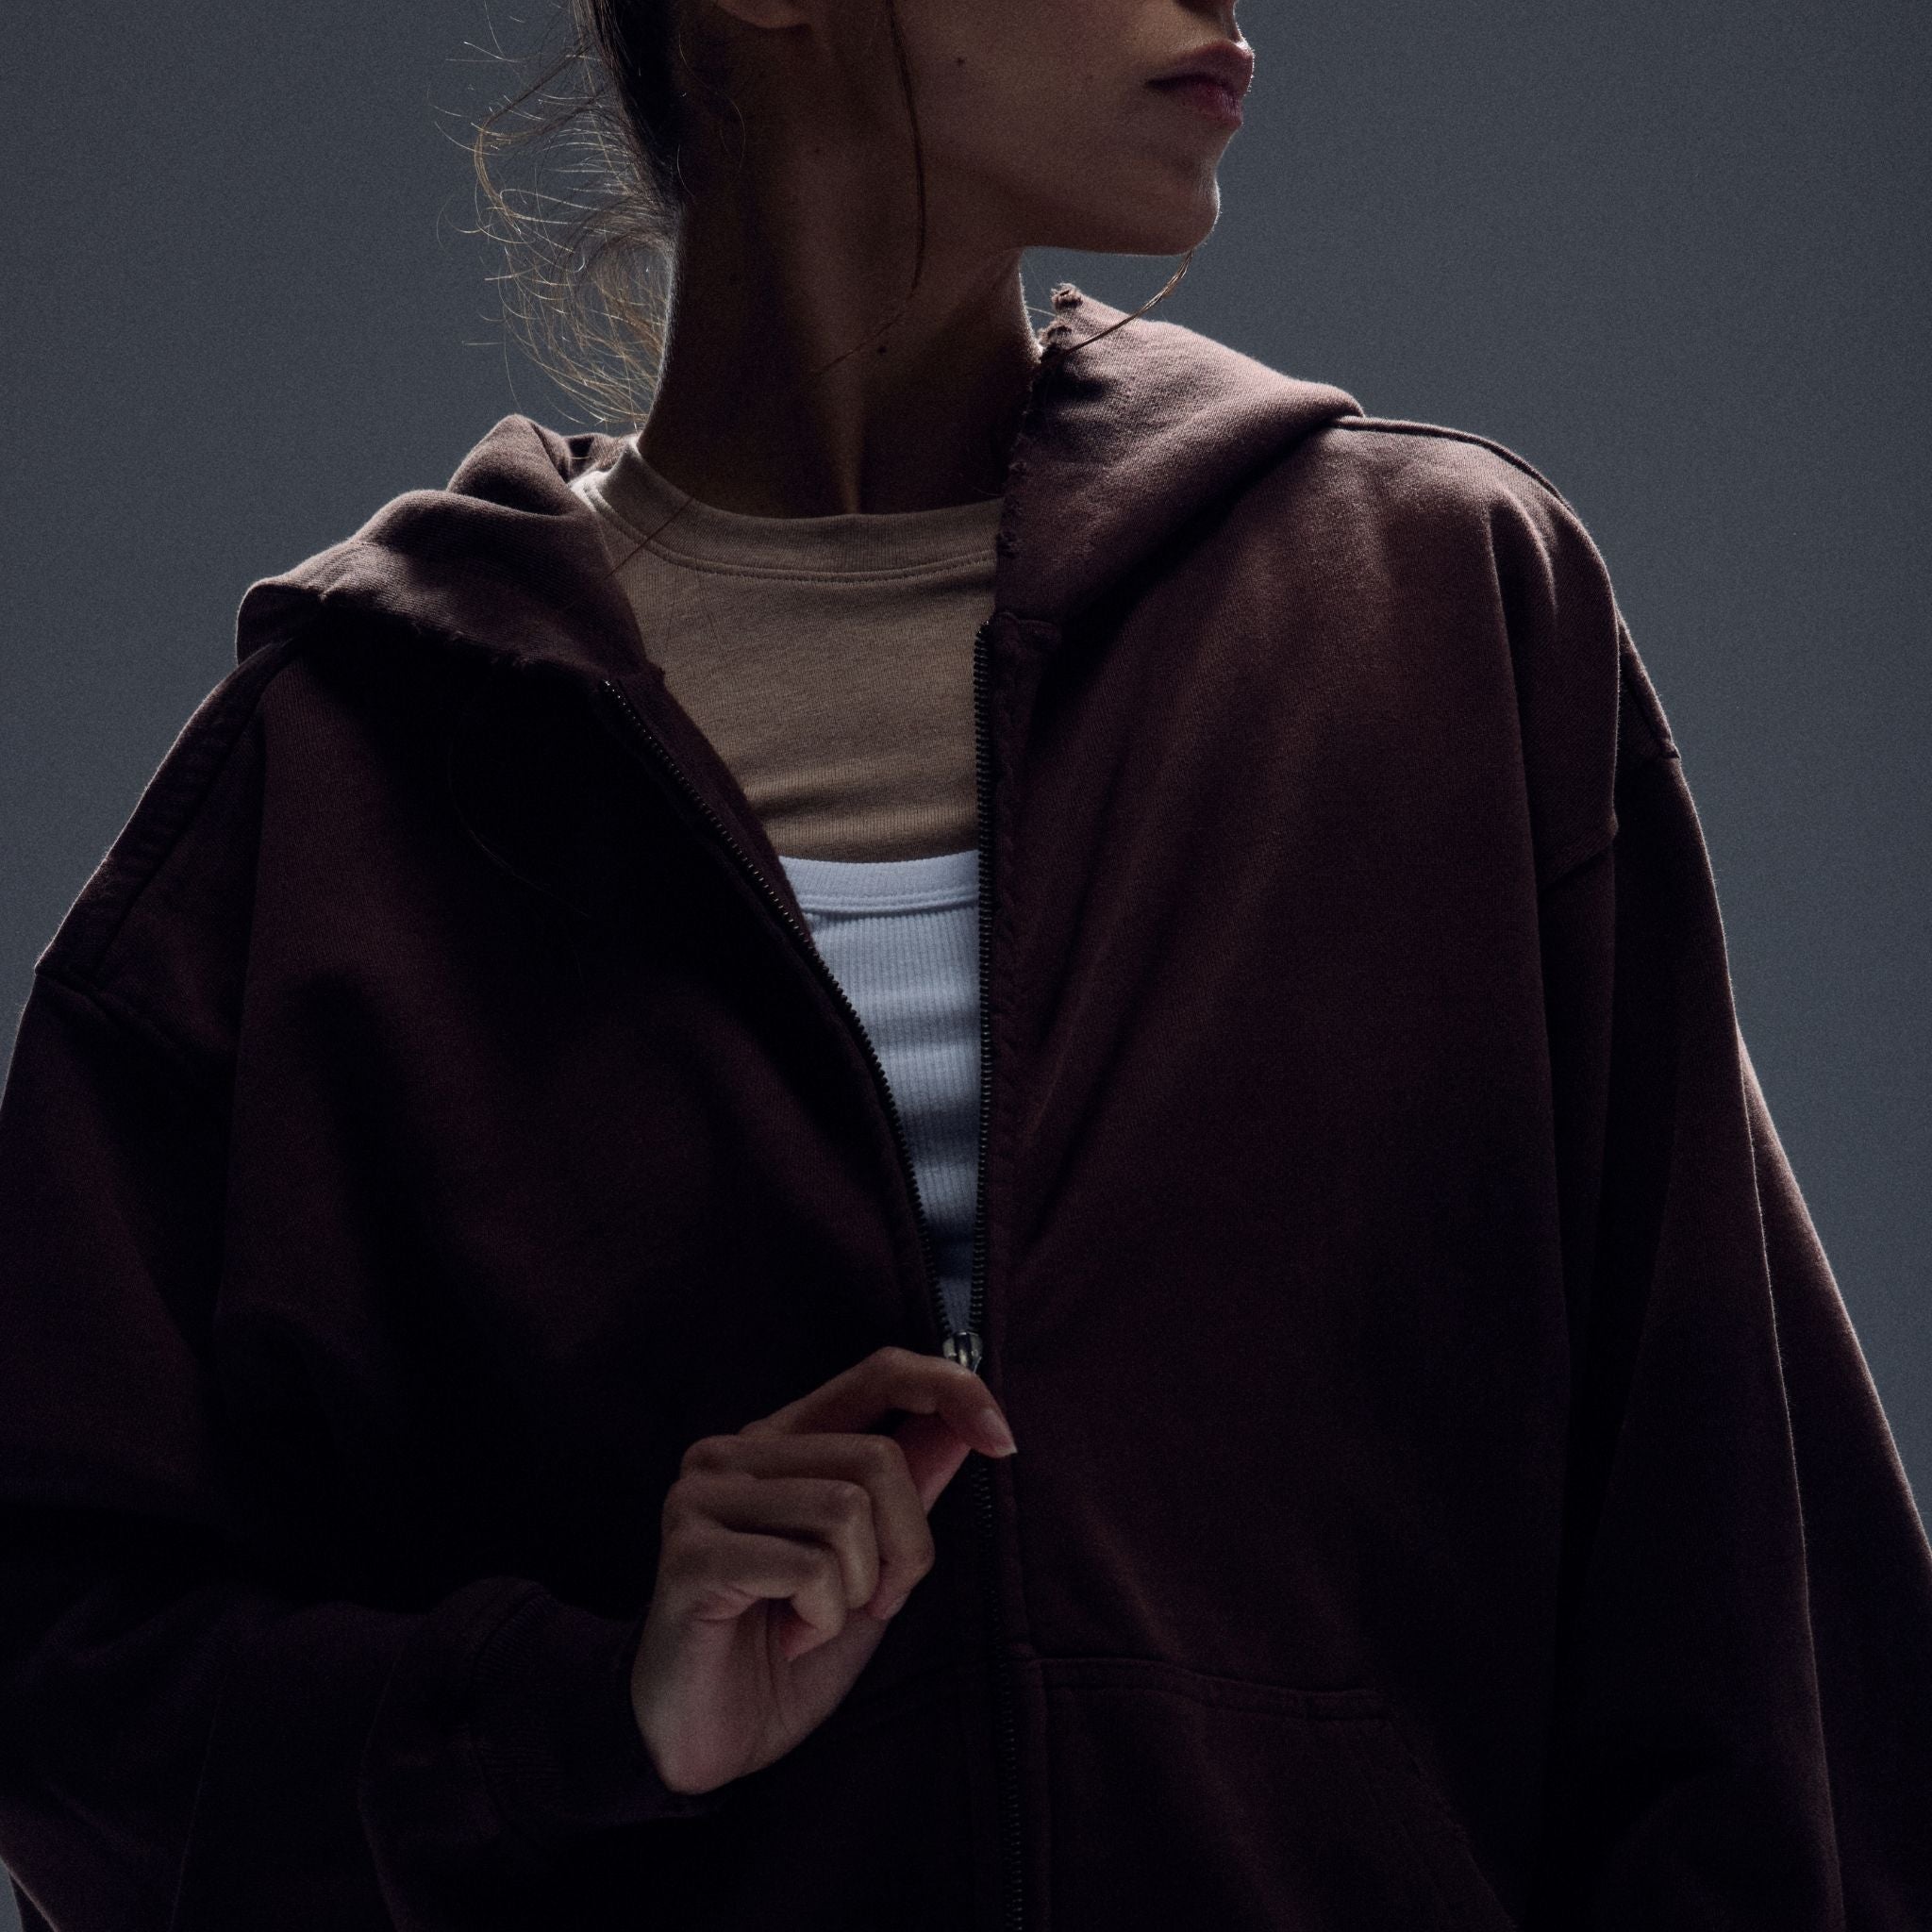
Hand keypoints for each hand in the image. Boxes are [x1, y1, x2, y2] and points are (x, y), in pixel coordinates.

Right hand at [629, 1344, 1017, 1794]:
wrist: (704, 1744)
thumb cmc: (785, 1654)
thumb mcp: (870, 1570)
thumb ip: (906, 1495)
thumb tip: (967, 1428)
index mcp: (781, 1441)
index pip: (877, 1373)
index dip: (949, 1389)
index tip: (1003, 1441)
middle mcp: (733, 1452)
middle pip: (877, 1459)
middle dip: (904, 1547)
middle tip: (873, 1603)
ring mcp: (701, 1497)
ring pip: (845, 1509)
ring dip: (856, 1589)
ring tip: (814, 1623)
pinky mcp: (689, 1553)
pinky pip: (806, 1566)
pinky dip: (822, 1618)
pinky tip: (789, 1640)